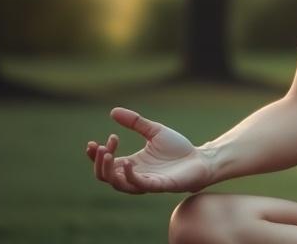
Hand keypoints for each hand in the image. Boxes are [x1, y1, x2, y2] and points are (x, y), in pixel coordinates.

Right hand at [86, 107, 212, 193]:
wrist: (200, 158)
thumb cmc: (178, 148)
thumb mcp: (154, 131)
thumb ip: (135, 122)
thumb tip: (113, 111)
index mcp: (131, 164)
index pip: (106, 164)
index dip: (96, 155)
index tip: (96, 141)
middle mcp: (135, 175)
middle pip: (105, 176)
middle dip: (99, 162)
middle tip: (102, 147)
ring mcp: (145, 182)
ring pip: (118, 184)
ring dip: (109, 170)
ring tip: (109, 153)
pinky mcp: (158, 185)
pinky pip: (139, 185)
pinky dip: (130, 176)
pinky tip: (128, 163)